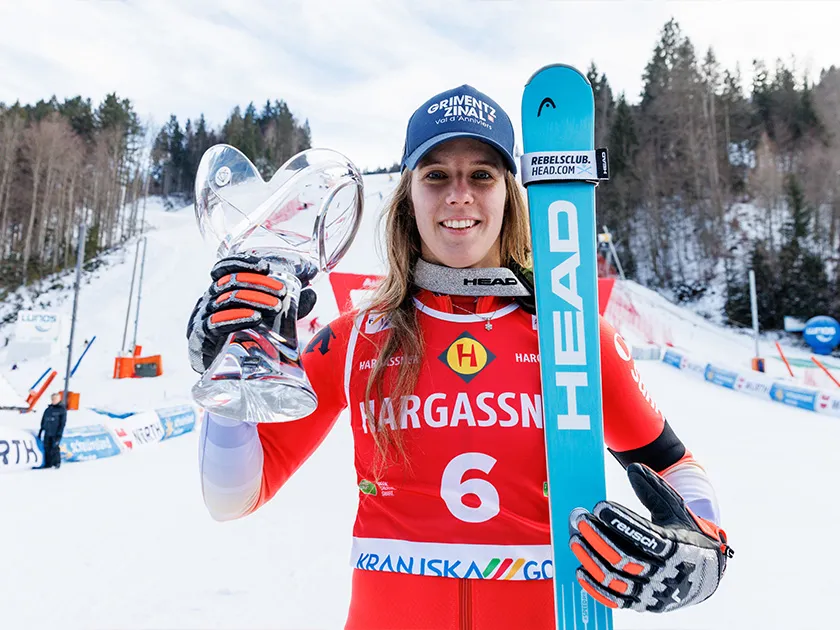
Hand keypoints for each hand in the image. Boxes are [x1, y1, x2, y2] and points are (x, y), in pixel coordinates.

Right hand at [186, 253, 316, 373]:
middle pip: (230, 282)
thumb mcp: (269, 319)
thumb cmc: (243, 339)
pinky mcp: (200, 338)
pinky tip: (255, 319)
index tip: (266, 267)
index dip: (243, 263)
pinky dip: (237, 318)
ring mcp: (202, 318)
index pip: (225, 267)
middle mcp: (209, 300)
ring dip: (253, 299)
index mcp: (221, 291)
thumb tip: (312, 293)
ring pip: (226, 300)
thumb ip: (288, 306)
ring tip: (276, 307)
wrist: (222, 374)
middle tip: (282, 292)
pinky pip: (215, 323)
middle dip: (258, 284)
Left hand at [569, 463, 731, 612]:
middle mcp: (666, 574)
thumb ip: (654, 490)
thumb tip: (633, 468)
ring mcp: (653, 592)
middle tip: (579, 519)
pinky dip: (595, 587)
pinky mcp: (643, 605)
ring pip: (616, 580)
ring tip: (575, 540)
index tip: (599, 507)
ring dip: (591, 559)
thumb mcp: (677, 511)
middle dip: (597, 537)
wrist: (707, 574)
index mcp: (678, 548)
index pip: (646, 537)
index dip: (621, 523)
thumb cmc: (687, 536)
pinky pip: (615, 600)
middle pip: (625, 559)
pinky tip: (580, 570)